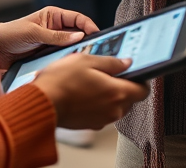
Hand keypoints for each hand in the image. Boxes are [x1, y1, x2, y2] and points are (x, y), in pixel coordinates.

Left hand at [0, 6, 99, 71]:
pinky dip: (67, 61)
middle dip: (86, 40)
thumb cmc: (10, 34)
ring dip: (76, 53)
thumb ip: (56, 36)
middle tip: (95, 50)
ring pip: (71, 47)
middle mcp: (55, 29)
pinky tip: (71, 67)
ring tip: (85, 60)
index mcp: (53, 16)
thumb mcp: (34, 33)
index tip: (98, 35)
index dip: (89, 25)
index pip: (77, 18)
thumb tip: (79, 36)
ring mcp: (52, 43)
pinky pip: (61, 58)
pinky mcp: (47, 56)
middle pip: (77, 33)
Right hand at [32, 54, 149, 129]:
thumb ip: (112, 62)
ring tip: (94, 81)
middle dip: (125, 86)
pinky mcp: (90, 125)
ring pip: (116, 107)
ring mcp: (101, 120)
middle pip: (130, 99)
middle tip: (111, 73)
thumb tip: (126, 63)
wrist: (41, 102)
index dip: (142, 80)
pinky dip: (99, 104)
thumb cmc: (62, 81)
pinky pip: (103, 113)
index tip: (135, 72)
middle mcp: (113, 110)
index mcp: (117, 93)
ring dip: (111, 95)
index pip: (143, 91)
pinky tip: (85, 92)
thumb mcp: (88, 60)